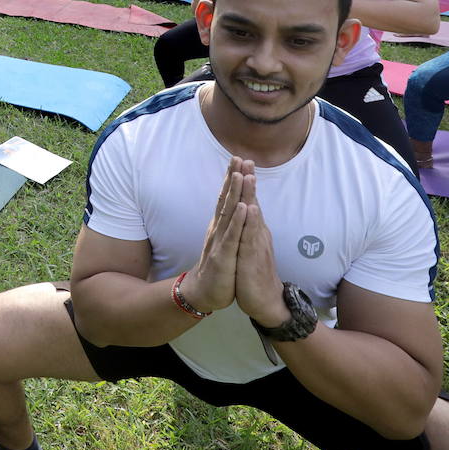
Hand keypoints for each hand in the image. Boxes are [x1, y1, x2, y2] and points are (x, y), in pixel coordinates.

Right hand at [179, 157, 247, 313]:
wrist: (204, 292)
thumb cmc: (218, 266)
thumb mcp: (224, 241)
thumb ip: (227, 224)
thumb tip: (232, 206)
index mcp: (221, 226)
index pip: (227, 198)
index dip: (232, 179)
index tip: (239, 159)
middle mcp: (218, 229)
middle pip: (226, 199)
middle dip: (233, 178)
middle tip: (238, 157)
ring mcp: (219, 241)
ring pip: (228, 213)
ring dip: (235, 193)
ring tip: (241, 174)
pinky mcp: (223, 256)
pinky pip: (232, 236)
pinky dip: (238, 221)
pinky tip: (244, 208)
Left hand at [232, 169, 287, 327]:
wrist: (266, 301)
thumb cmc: (255, 273)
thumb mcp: (248, 246)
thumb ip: (248, 229)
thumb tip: (247, 211)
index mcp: (252, 230)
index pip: (248, 201)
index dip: (243, 182)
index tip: (239, 160)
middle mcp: (256, 233)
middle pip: (252, 202)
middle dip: (247, 180)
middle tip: (245, 158)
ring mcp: (256, 244)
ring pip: (253, 216)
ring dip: (250, 196)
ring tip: (248, 176)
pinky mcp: (253, 258)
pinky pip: (251, 238)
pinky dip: (251, 222)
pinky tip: (251, 209)